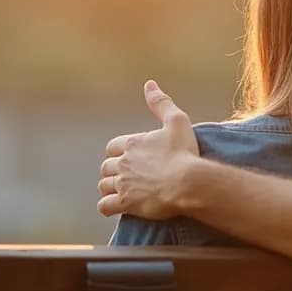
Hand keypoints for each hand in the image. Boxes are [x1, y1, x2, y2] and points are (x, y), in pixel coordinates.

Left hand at [97, 80, 202, 218]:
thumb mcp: (177, 121)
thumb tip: (149, 84)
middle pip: (106, 167)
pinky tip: (115, 207)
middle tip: (125, 176)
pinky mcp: (125, 203)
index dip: (119, 152)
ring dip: (110, 188)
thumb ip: (161, 102)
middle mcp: (123, 163)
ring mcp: (123, 183)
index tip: (129, 157)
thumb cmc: (184, 152)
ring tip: (120, 191)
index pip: (113, 147)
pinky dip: (107, 206)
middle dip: (113, 171)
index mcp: (132, 143)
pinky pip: (104, 206)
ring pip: (104, 185)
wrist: (188, 182)